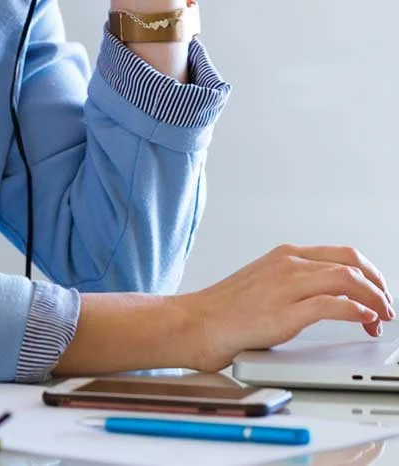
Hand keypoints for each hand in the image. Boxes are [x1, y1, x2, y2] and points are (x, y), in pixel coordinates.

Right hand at [181, 244, 394, 372]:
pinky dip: (356, 311)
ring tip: (381, 318)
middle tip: (386, 306)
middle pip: (351, 263)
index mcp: (284, 255)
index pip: (342, 253)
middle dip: (378, 285)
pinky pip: (332, 306)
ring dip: (374, 300)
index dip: (369, 273)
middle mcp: (288, 264)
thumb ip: (293, 283)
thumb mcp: (264, 283)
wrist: (195, 322)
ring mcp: (286, 286)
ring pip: (347, 280)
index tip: (379, 291)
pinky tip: (364, 320)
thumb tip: (328, 296)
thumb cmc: (225, 310)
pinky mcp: (285, 313)